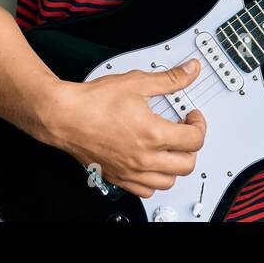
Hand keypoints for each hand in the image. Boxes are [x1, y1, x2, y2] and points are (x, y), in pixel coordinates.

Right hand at [43, 58, 206, 197]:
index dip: (199, 125)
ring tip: (170, 148)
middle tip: (184, 131)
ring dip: (175, 166)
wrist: (65, 116)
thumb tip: (190, 71)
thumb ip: (170, 79)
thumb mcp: (138, 82)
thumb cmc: (94, 102)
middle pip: (187, 164)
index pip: (194, 140)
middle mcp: (144, 158)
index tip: (192, 117)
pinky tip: (150, 164)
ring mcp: (131, 171)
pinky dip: (154, 181)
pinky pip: (145, 191)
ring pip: (168, 182)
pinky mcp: (118, 177)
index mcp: (154, 135)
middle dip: (192, 147)